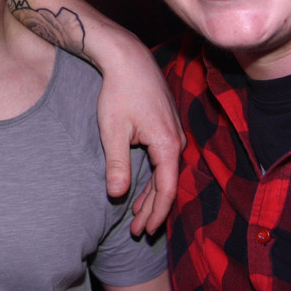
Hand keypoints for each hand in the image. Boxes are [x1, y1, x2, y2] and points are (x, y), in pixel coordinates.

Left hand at [96, 33, 183, 235]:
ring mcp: (175, 132)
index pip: (166, 189)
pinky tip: (142, 187)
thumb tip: (117, 195)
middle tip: (137, 231)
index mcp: (167, 145)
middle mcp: (177, 140)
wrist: (128, 59)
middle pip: (168, 184)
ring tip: (137, 216)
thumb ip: (117, 165)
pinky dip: (155, 177)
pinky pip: (164, 159)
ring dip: (153, 195)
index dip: (156, 213)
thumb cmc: (118, 93)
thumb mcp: (113, 131)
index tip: (144, 230)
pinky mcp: (167, 126)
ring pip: (167, 172)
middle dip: (153, 210)